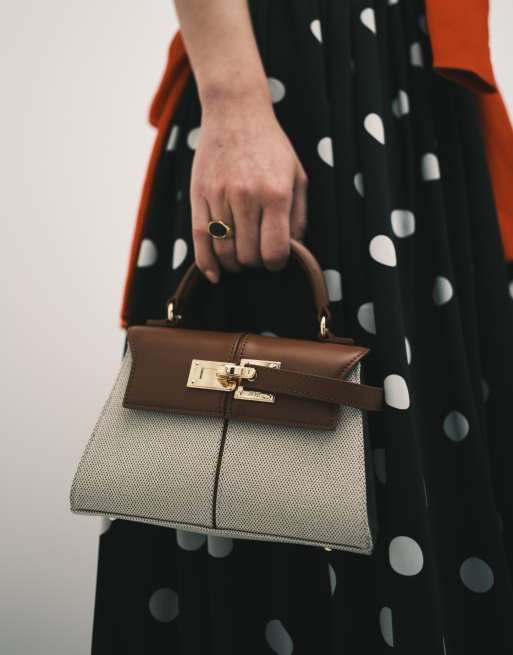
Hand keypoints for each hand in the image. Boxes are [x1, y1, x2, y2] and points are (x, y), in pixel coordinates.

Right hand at [189, 93, 307, 282]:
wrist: (234, 113)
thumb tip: (294, 250)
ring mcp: (219, 197)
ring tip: (240, 258)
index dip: (277, 263)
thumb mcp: (297, 176)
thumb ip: (299, 216)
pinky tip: (215, 274)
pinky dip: (206, 263)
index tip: (277, 259)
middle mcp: (246, 197)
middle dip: (255, 262)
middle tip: (258, 253)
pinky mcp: (198, 196)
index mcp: (275, 194)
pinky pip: (200, 239)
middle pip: (248, 255)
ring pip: (224, 251)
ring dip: (234, 263)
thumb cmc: (271, 147)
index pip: (274, 250)